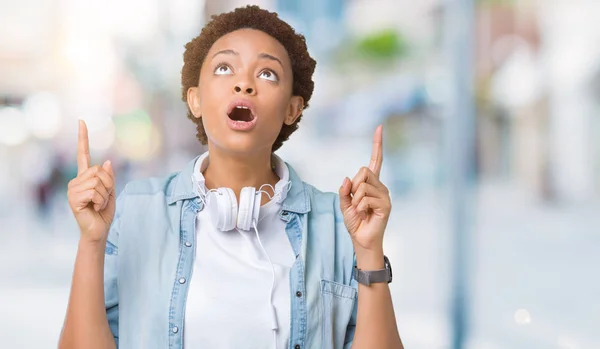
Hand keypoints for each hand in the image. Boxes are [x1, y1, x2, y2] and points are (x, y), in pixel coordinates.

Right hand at [67, 120, 116, 242]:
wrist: (98, 230)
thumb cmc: (104, 212)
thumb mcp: (111, 191)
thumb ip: (109, 177)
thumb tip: (107, 162)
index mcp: (85, 176)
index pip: (82, 153)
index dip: (83, 137)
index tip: (82, 121)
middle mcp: (76, 180)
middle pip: (99, 170)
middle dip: (108, 184)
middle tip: (103, 198)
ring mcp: (73, 189)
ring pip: (98, 181)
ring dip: (104, 194)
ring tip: (98, 204)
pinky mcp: (73, 198)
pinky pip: (94, 191)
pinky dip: (100, 200)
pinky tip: (93, 208)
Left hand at [339, 125, 390, 257]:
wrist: (361, 239)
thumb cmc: (355, 221)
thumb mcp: (344, 203)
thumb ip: (344, 190)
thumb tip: (347, 178)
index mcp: (371, 183)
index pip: (375, 160)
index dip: (377, 144)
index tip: (379, 127)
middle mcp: (380, 186)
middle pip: (364, 170)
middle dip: (354, 185)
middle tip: (355, 200)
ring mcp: (384, 195)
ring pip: (363, 185)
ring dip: (356, 199)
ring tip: (360, 210)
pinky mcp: (386, 205)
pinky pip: (367, 198)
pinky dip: (360, 207)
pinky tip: (364, 214)